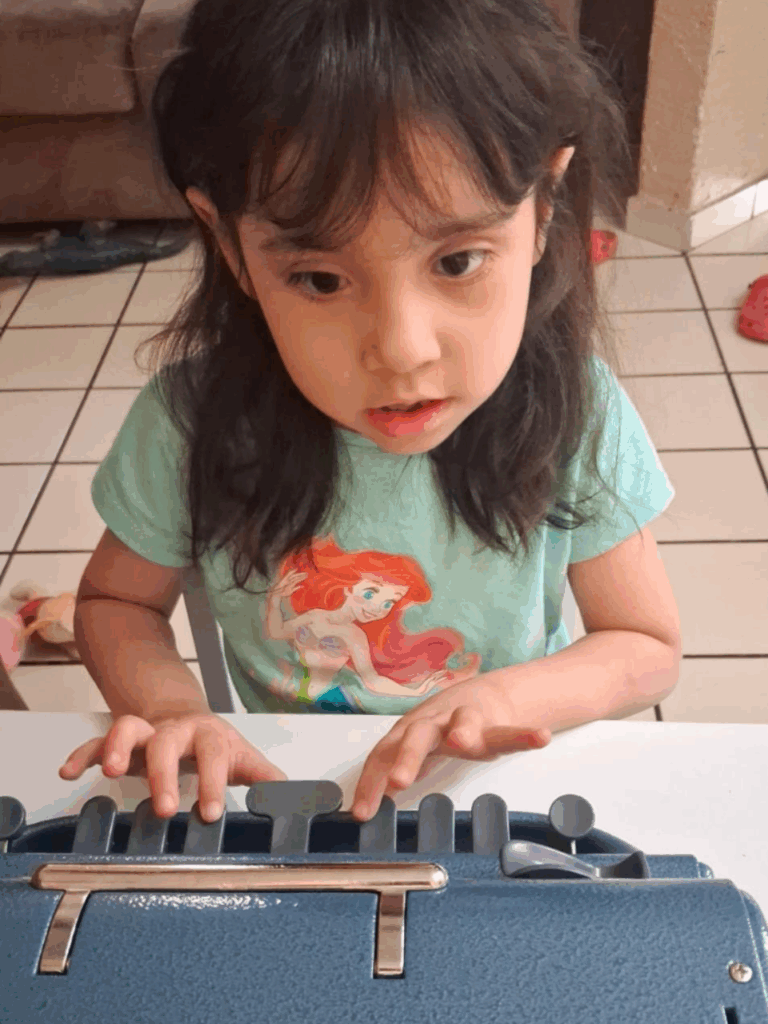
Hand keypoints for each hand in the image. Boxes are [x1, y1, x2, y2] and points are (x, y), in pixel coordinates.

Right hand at [59, 712, 286, 821]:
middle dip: (164, 772)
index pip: (213, 753)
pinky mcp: (119, 743)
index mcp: (209, 735)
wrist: (186, 717)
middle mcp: (175, 730)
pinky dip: (83, 754)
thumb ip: (265, 779)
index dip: (211, 780)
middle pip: (167, 740)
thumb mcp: (242, 760)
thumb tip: (294, 799)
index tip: (208, 812)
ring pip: (129, 728)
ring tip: (111, 772)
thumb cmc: (215, 746)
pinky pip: (97, 742)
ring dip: (118, 747)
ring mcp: (146, 733)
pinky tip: (69, 772)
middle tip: (164, 807)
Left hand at [350, 671, 550, 820]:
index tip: (362, 813)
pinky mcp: (497, 726)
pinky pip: (511, 732)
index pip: (384, 755)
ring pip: (463, 723)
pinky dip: (525, 735)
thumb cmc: (443, 729)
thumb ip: (392, 770)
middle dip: (407, 757)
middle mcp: (435, 723)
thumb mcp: (413, 748)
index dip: (370, 782)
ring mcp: (467, 720)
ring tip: (463, 740)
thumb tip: (361, 809)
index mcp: (409, 733)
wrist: (486, 698)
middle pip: (417, 736)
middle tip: (398, 782)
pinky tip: (539, 737)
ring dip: (462, 730)